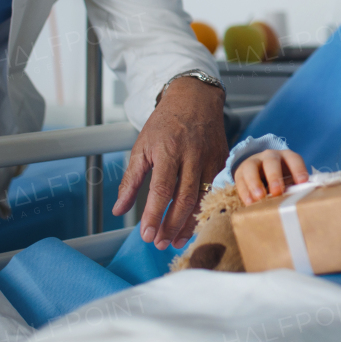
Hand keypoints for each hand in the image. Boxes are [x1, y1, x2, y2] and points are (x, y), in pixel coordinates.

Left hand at [112, 76, 227, 249]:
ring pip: (201, 199)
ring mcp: (210, 159)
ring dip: (188, 223)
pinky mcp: (222, 161)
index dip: (154, 215)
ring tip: (174, 241)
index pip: (161, 190)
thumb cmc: (166, 122)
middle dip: (171, 225)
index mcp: (168, 150)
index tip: (145, 234)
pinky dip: (203, 210)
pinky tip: (193, 223)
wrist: (196, 98)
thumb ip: (131, 179)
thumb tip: (118, 209)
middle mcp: (192, 156)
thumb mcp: (142, 146)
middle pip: (184, 199)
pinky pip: (213, 191)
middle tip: (159, 243)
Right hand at [233, 148, 308, 205]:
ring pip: (251, 168)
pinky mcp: (240, 172)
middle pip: (271, 162)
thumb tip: (301, 199)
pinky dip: (245, 192)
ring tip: (260, 197)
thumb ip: (294, 187)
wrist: (259, 172)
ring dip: (255, 183)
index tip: (303, 182)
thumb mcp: (289, 179)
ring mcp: (253, 162)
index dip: (298, 169)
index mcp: (286, 156)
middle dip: (274, 176)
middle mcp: (270, 156)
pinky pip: (240, 180)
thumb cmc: (281, 178)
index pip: (294, 159)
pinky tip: (249, 202)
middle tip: (277, 191)